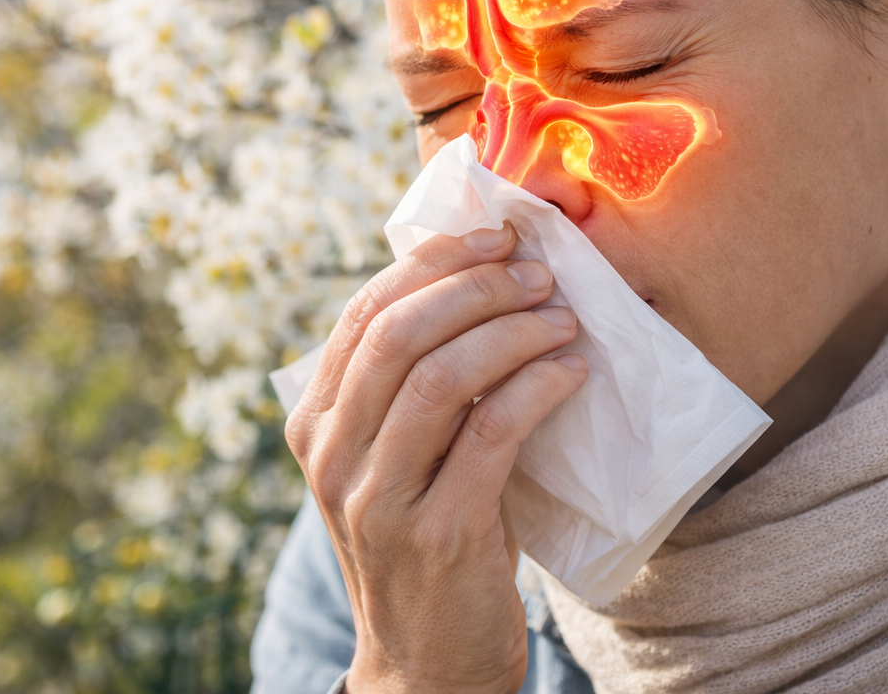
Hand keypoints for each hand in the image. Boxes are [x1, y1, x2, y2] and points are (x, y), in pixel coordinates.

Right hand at [284, 224, 585, 693]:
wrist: (428, 662)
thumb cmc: (428, 536)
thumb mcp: (398, 457)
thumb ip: (413, 385)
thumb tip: (482, 279)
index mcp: (315, 422)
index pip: (365, 313)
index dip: (433, 263)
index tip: (497, 236)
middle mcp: (331, 455)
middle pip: (397, 333)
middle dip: (476, 287)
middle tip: (539, 273)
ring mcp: (376, 498)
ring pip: (440, 376)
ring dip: (512, 332)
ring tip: (562, 318)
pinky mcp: (435, 533)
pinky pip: (491, 432)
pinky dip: (536, 387)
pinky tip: (571, 373)